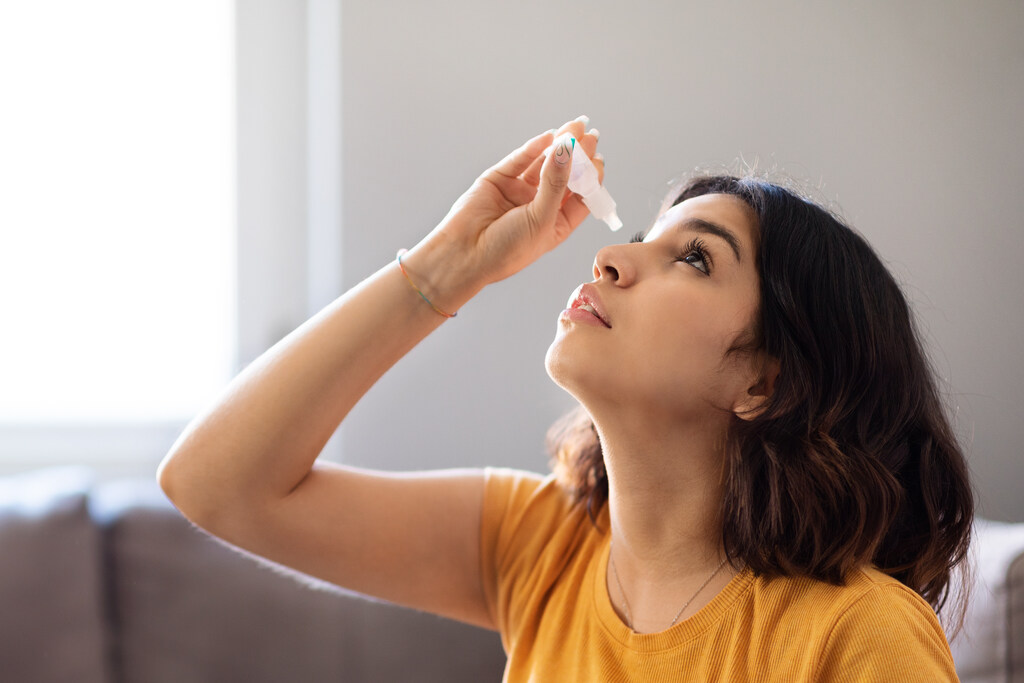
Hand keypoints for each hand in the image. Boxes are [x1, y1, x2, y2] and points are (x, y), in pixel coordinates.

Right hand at [408, 117, 603, 303]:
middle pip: (565, 176)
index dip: (590, 178)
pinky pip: (519, 160)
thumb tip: (568, 150)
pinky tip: (549, 136)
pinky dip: (533, 148)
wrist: (465, 254)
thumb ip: (556, 183)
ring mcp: (519, 192)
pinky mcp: (499, 180)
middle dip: (578, 156)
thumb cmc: (506, 250)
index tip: (597, 159)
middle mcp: (538, 207)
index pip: (580, 197)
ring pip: (543, 164)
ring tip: (573, 128)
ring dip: (558, 146)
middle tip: (589, 135)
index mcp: (555, 225)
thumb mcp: (541, 219)